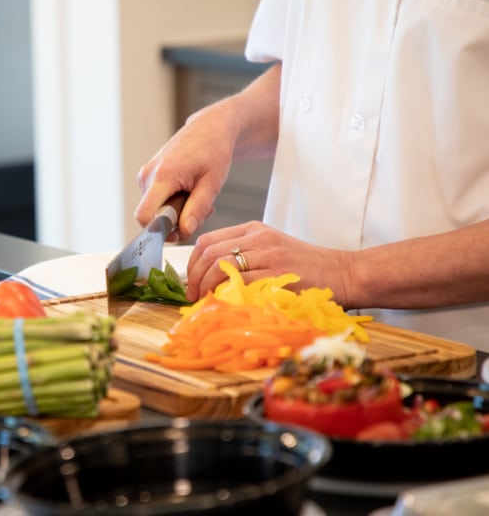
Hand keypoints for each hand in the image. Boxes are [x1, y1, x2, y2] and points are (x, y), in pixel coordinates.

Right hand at [135, 100, 236, 239]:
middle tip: (201, 211)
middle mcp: (148, 175)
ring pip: (155, 209)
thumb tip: (184, 231)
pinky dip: (172, 203)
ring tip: (197, 197)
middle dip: (175, 221)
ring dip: (177, 212)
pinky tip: (188, 193)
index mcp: (162, 176)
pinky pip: (156, 200)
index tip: (179, 232)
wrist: (209, 129)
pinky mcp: (148, 176)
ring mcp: (146, 175)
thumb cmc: (213, 151)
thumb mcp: (212, 184)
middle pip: (152, 215)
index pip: (144, 215)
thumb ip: (197, 209)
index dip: (158, 230)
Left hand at [185, 221, 352, 303]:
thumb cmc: (306, 268)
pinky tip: (224, 304)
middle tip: (194, 297)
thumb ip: (243, 257)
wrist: (343, 273)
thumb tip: (209, 279)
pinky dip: (226, 294)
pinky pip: (241, 281)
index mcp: (252, 230)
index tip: (191, 283)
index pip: (207, 241)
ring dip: (206, 287)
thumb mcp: (271, 251)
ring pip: (220, 266)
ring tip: (206, 302)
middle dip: (194, 278)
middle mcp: (257, 237)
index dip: (192, 264)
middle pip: (209, 253)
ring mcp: (268, 253)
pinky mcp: (278, 272)